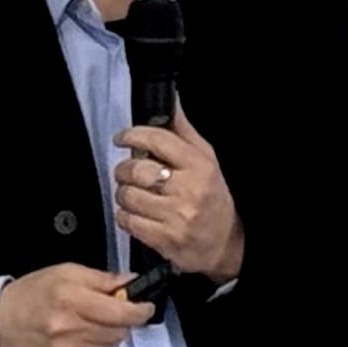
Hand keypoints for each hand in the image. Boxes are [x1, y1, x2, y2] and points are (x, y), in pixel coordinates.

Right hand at [0, 262, 153, 346]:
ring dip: (110, 334)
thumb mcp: (64, 273)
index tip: (144, 306)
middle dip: (123, 320)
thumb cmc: (29, 296)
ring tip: (90, 323)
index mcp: (70, 300)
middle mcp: (70, 329)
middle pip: (119, 331)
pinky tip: (81, 337)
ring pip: (111, 346)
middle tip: (111, 310)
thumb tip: (130, 282)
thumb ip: (101, 278)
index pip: (121, 312)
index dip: (140, 310)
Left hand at [115, 103, 242, 283]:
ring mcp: (176, 216)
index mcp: (199, 165)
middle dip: (124, 169)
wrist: (225, 244)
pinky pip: (128, 221)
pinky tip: (134, 214)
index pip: (158, 139)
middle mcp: (189, 189)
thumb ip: (184, 133)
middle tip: (127, 172)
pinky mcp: (164, 239)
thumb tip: (171, 103)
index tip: (121, 138)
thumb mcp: (207, 161)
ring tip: (132, 195)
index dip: (133, 135)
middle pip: (137, 169)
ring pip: (128, 196)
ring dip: (123, 194)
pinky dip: (124, 216)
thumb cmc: (213, 198)